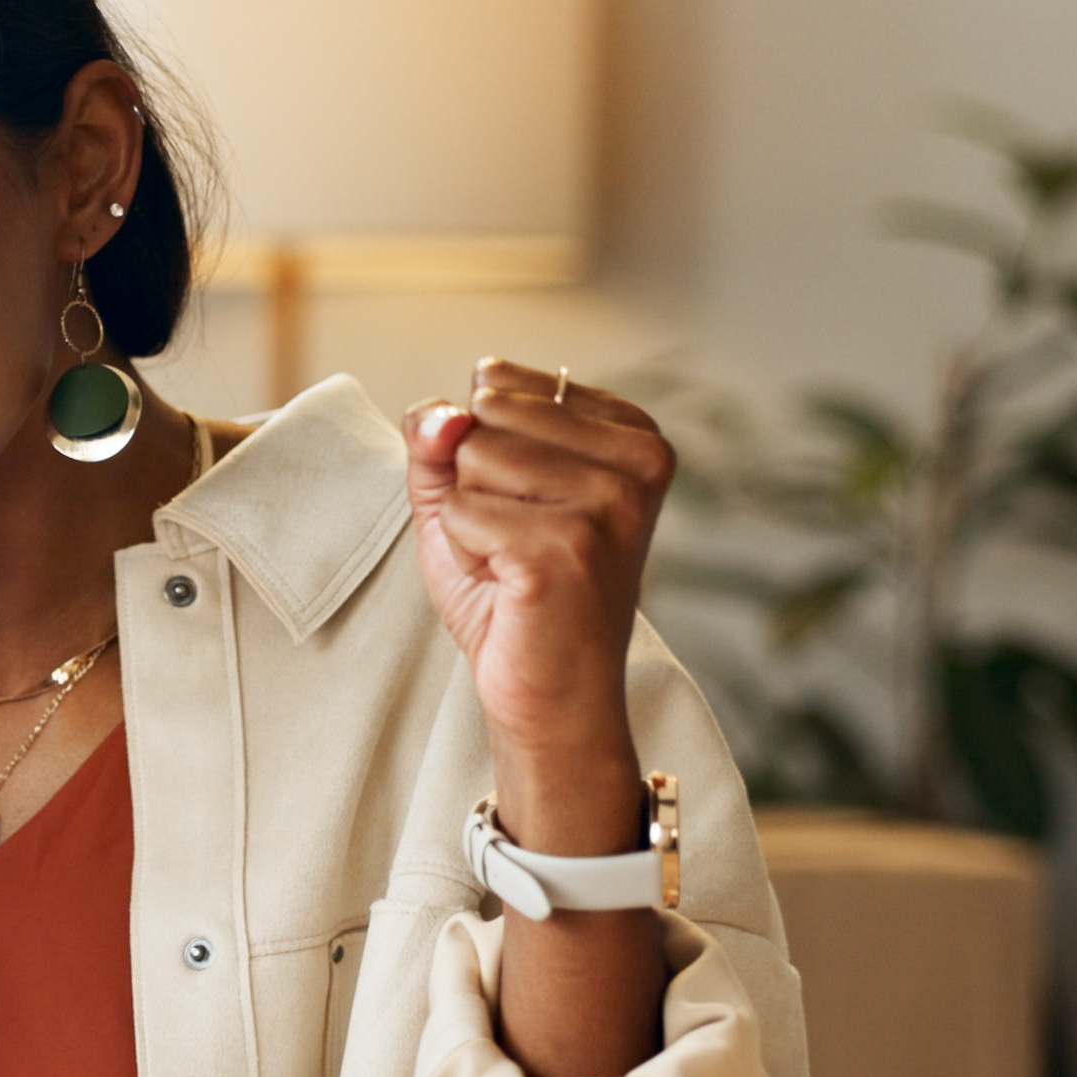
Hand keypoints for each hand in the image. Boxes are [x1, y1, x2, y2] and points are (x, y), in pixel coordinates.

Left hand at [403, 359, 673, 855]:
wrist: (547, 690)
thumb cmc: (511, 588)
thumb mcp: (465, 489)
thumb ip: (440, 433)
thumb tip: (443, 415)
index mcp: (630, 430)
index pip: (495, 386)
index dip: (479, 454)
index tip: (525, 508)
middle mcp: (636, 458)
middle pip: (482, 418)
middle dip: (472, 487)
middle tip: (515, 544)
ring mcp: (608, 502)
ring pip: (469, 461)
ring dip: (468, 524)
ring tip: (513, 564)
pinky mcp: (567, 547)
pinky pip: (460, 514)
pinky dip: (464, 556)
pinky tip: (509, 586)